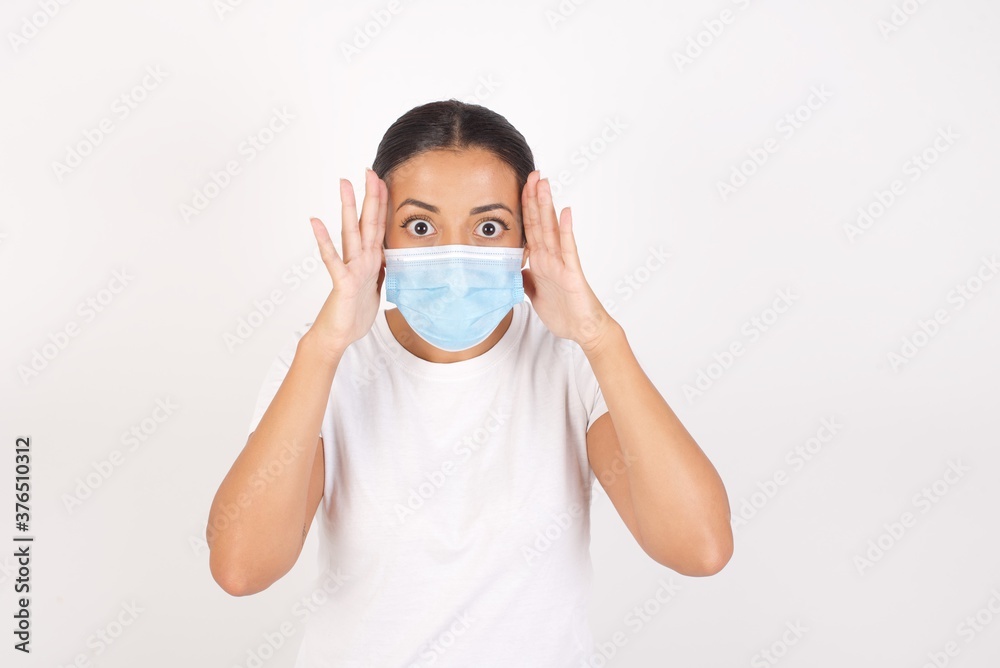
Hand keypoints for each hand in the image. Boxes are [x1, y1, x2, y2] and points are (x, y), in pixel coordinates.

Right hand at [307, 168, 387, 351]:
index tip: (384, 179)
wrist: (339, 336)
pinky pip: (333, 259)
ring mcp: (350, 268)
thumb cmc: (354, 313)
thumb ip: (379, 269)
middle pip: (366, 221)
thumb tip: (385, 257)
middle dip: (369, 196)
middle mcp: (360, 259)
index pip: (378, 225)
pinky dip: (324, 241)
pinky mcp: (342, 282)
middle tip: (367, 169)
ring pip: (350, 232)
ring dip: (348, 208)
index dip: (382, 203)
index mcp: (371, 259)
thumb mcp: (376, 287)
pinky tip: (316, 222)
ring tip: (344, 184)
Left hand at [521, 170, 615, 351]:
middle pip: (539, 222)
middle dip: (534, 198)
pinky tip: (565, 212)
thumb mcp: (534, 294)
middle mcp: (551, 257)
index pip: (529, 228)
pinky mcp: (572, 273)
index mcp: (540, 260)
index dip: (524, 207)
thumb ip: (526, 278)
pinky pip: (568, 249)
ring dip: (547, 206)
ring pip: (551, 230)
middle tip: (533, 173)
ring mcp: (562, 263)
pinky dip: (566, 230)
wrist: (582, 330)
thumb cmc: (563, 312)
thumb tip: (516, 267)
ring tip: (545, 184)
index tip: (520, 185)